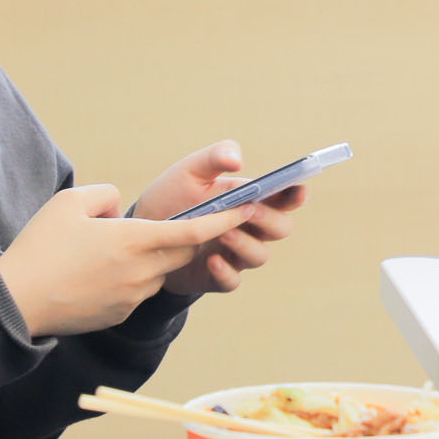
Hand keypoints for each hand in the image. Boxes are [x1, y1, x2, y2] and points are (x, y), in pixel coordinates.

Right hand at [0, 185, 252, 336]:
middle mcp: (143, 271)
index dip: (225, 218)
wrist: (13, 304)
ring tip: (112, 250)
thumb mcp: (69, 204)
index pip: (195, 230)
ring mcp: (133, 296)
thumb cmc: (39, 249)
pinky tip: (98, 273)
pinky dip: (132, 278)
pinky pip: (139, 290)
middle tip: (171, 222)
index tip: (249, 207)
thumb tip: (120, 206)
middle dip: (186, 237)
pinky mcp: (121, 314)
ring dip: (153, 258)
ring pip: (161, 271)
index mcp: (136, 240)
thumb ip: (105, 195)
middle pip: (184, 251)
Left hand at [134, 141, 308, 296]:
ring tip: (223, 232)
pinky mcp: (215, 276)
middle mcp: (249, 229)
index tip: (297, 190)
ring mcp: (234, 254)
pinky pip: (232, 281)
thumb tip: (237, 161)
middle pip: (281, 229)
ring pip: (259, 256)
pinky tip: (211, 259)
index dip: (295, 196)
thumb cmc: (172, 197)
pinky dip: (225, 272)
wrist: (141, 232)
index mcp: (250, 200)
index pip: (285, 199)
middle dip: (269, 220)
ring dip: (246, 244)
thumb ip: (215, 157)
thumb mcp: (190, 171)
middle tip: (248, 211)